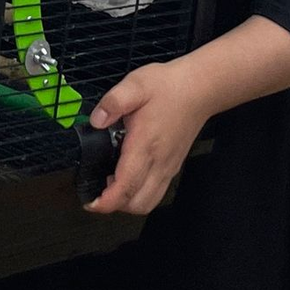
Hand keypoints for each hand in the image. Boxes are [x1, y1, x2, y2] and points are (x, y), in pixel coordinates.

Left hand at [85, 60, 209, 216]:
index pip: (126, 187)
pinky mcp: (174, 165)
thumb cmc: (169, 86)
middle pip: (137, 204)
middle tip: (97, 189)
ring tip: (112, 183)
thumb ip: (113, 102)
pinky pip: (157, 192)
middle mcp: (158, 162)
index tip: (90, 201)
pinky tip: (129, 175)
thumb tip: (96, 121)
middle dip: (114, 205)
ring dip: (128, 202)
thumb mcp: (136, 84)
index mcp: (145, 145)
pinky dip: (140, 194)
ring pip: (148, 202)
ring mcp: (168, 167)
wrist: (200, 88)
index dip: (105, 202)